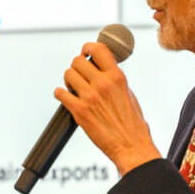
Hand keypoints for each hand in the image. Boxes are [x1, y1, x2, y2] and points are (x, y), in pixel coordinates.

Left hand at [55, 41, 160, 174]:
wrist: (131, 146)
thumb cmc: (133, 124)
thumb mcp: (129, 94)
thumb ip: (115, 80)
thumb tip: (104, 70)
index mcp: (117, 77)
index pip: (98, 49)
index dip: (88, 47)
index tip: (85, 52)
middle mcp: (103, 84)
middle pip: (78, 61)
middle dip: (76, 66)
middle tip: (79, 75)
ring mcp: (90, 97)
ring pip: (68, 74)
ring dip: (68, 80)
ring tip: (73, 88)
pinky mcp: (79, 111)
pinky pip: (60, 93)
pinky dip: (60, 94)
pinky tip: (66, 97)